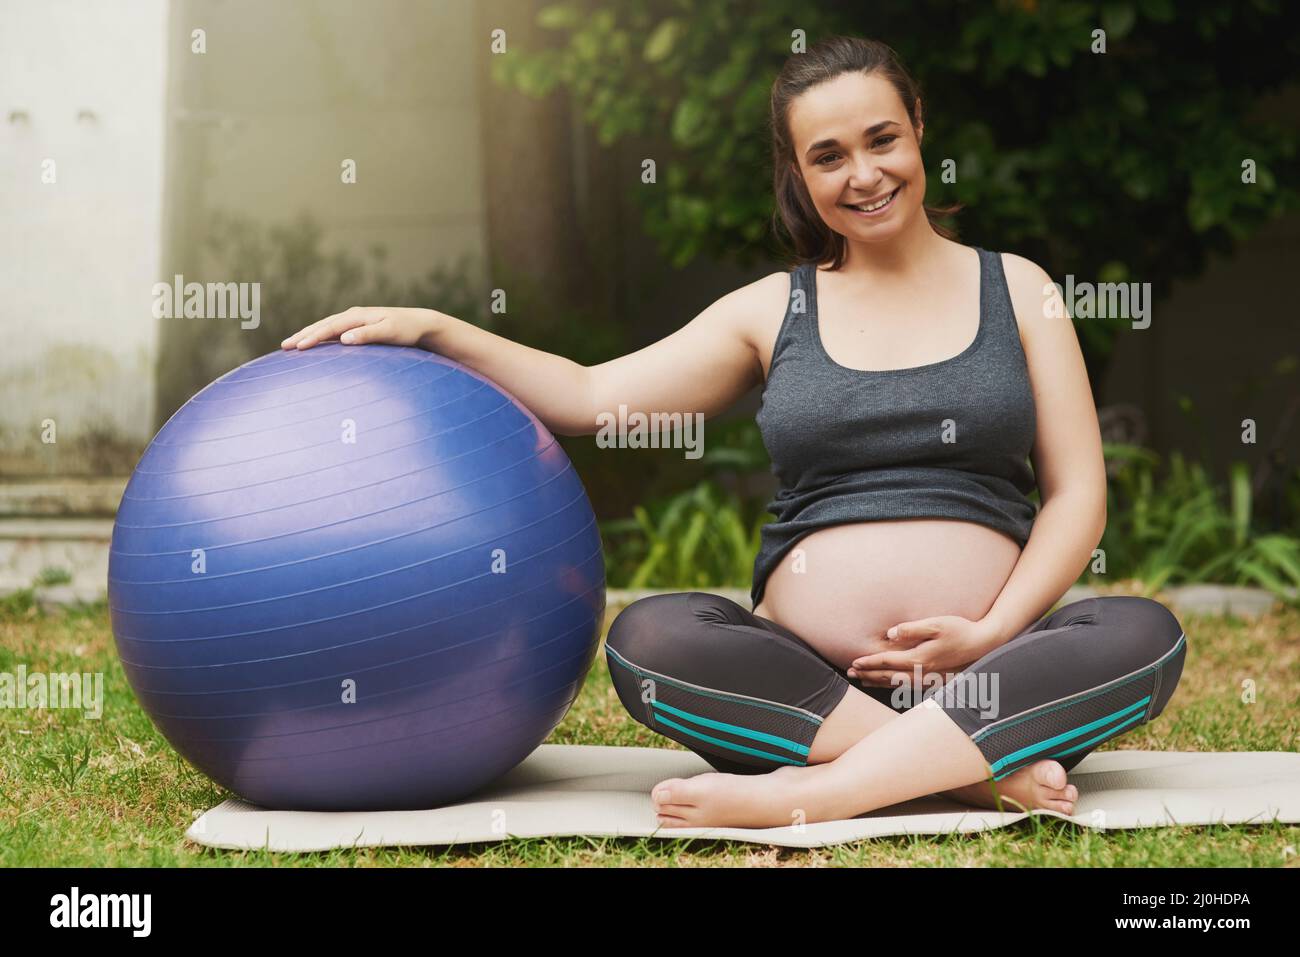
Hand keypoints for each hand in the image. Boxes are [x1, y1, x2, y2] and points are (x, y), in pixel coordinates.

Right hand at [280, 306, 441, 350]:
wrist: (420, 324)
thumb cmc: (406, 329)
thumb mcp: (390, 332)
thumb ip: (368, 335)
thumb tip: (344, 338)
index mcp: (357, 316)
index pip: (330, 327)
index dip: (313, 337)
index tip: (298, 347)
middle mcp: (353, 316)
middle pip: (322, 325)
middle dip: (302, 335)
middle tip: (284, 347)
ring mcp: (354, 321)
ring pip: (325, 327)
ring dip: (308, 335)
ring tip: (291, 345)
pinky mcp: (357, 328)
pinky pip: (333, 332)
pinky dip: (320, 337)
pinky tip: (313, 346)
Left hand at [847, 615, 999, 689]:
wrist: (984, 645)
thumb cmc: (960, 630)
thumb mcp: (936, 624)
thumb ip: (912, 629)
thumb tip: (890, 634)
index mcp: (919, 659)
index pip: (887, 662)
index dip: (869, 662)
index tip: (854, 662)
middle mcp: (922, 673)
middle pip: (889, 676)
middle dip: (868, 675)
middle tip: (850, 673)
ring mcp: (928, 679)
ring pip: (897, 684)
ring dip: (878, 682)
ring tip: (862, 680)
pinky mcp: (934, 680)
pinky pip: (908, 686)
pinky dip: (894, 686)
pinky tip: (888, 683)